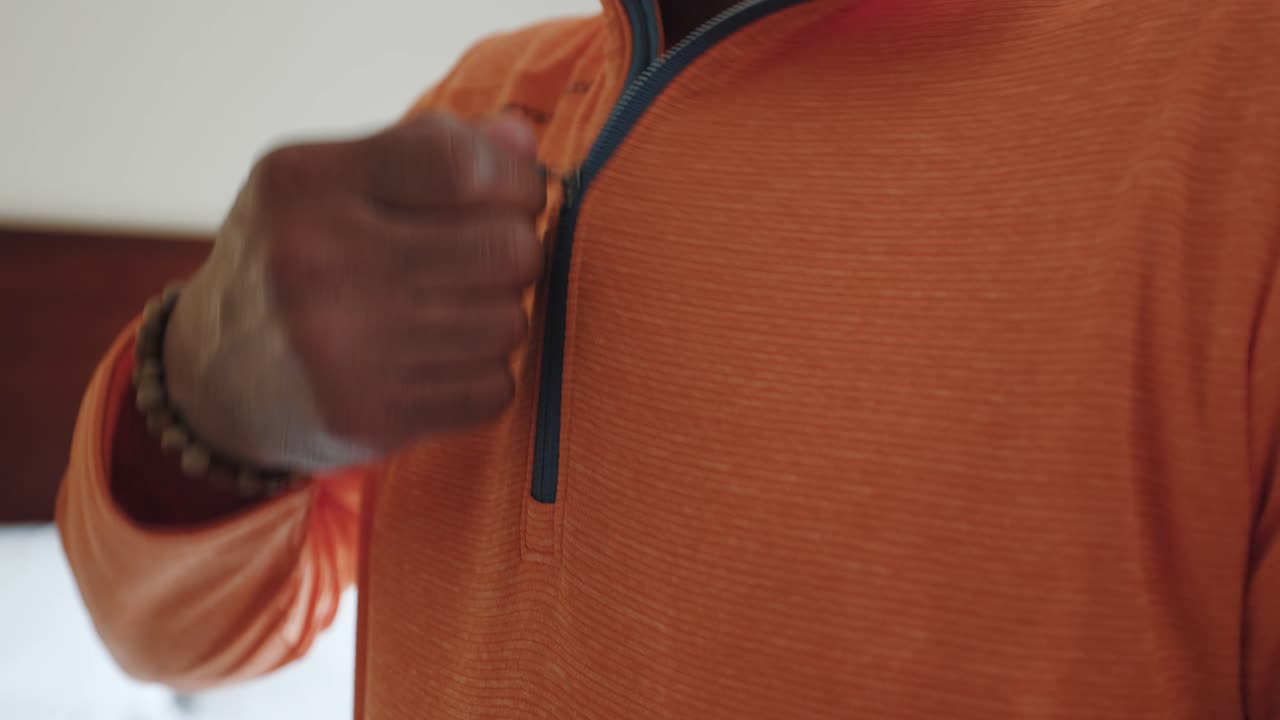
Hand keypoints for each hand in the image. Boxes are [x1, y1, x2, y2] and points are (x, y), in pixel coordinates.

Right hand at [163, 114, 545, 471]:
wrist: (215, 379)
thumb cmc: (300, 256)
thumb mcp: (333, 180)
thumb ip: (430, 148)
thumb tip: (523, 140)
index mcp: (305, 183)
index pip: (458, 164)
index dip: (512, 179)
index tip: (512, 195)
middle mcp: (314, 262)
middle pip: (506, 248)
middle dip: (514, 251)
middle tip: (484, 259)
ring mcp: (339, 349)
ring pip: (509, 323)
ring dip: (498, 317)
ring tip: (449, 312)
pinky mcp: (367, 418)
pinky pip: (495, 389)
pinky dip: (483, 376)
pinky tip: (436, 362)